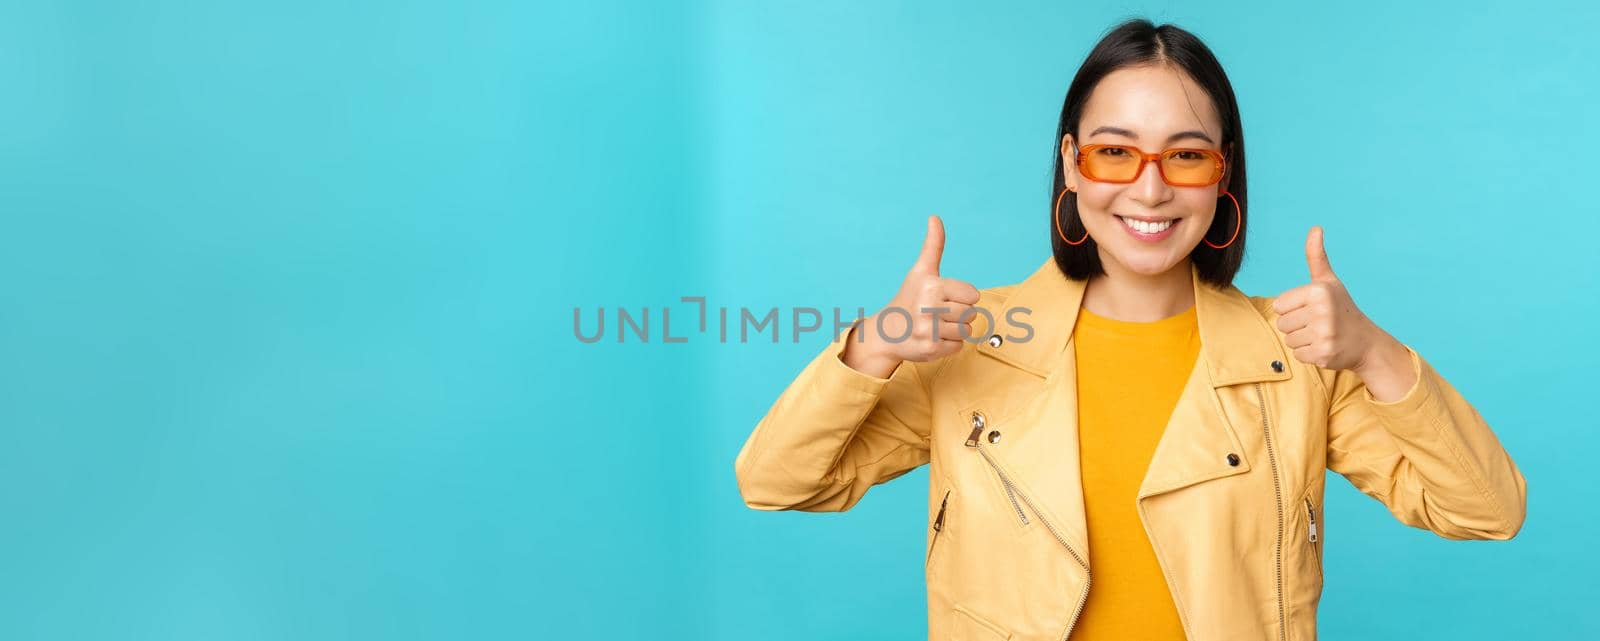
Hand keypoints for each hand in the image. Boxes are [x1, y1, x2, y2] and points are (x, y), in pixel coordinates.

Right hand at [841, 215, 981, 377]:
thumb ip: (933, 245)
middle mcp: (930, 308)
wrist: (886, 332)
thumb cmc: (910, 298)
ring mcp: (930, 330)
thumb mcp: (921, 270)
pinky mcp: (932, 349)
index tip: (941, 298)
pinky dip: (948, 345)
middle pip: (972, 313)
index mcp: (932, 285)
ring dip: (954, 331)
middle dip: (958, 315)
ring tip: (934, 326)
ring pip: (967, 331)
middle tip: (936, 314)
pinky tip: (932, 339)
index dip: (961, 297)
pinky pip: (959, 347)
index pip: (973, 295)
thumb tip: (935, 217)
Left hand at [1271, 226, 1392, 371]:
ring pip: (1289, 340)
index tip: (1312, 309)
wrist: (1366, 341)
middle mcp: (1322, 311)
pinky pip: (1298, 355)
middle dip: (1297, 326)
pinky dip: (1309, 354)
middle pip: (1282, 324)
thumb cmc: (1341, 308)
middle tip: (1319, 323)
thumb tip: (1315, 228)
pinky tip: (1325, 346)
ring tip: (1322, 334)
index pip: (1278, 305)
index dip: (1292, 308)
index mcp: (1318, 291)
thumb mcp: (1329, 281)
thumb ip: (1316, 256)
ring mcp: (1324, 334)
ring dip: (1302, 340)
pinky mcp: (1324, 354)